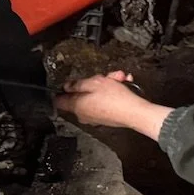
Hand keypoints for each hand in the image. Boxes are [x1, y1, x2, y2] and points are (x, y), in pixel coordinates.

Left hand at [54, 71, 173, 139]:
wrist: (135, 113)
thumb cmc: (116, 99)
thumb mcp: (94, 83)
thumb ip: (78, 84)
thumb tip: (67, 86)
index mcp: (77, 106)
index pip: (59, 101)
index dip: (60, 91)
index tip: (65, 84)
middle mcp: (84, 114)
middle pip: (81, 95)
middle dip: (93, 83)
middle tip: (103, 76)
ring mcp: (95, 117)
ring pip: (95, 96)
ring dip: (106, 85)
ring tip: (118, 79)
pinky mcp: (106, 118)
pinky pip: (105, 102)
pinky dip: (112, 93)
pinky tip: (122, 85)